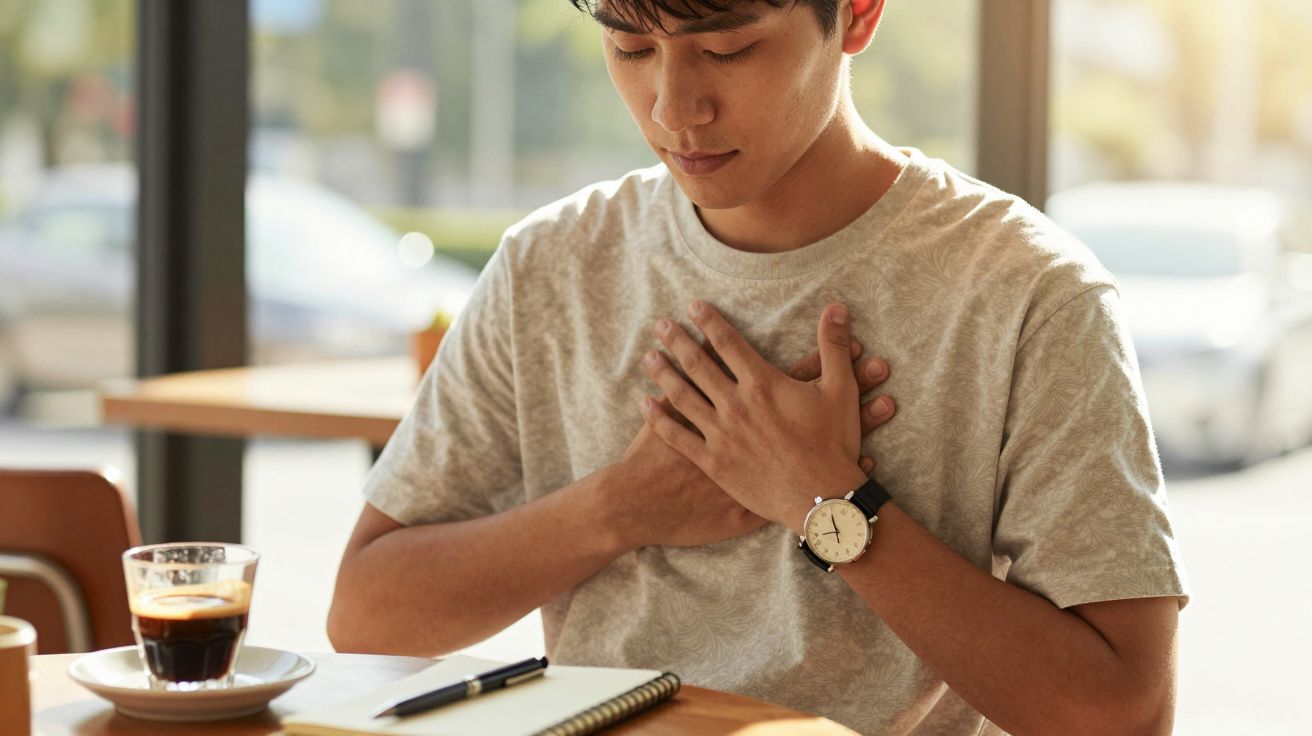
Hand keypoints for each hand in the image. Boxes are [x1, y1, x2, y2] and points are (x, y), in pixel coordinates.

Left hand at [640, 301, 880, 532]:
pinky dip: (659, 419)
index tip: (693, 306)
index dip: (709, 321)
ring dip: (663, 373)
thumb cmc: (833, 444)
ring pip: (682, 397)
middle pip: (698, 364)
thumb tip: (838, 307)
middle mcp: (736, 404)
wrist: (821, 499)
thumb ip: (834, 346)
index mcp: (762, 383)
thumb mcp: (841, 390)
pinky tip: (646, 405)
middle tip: (660, 324)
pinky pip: (678, 437)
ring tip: (649, 357)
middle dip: (677, 341)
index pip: (728, 343)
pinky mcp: (714, 462)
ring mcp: (721, 434)